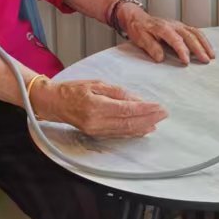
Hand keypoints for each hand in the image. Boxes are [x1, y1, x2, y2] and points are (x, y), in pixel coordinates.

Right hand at [34, 79, 166, 138]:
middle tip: (164, 114)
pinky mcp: (96, 134)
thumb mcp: (96, 84)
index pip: (127, 110)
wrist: (54, 103)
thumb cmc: (73, 90)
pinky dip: (133, 132)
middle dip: (149, 119)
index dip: (145, 109)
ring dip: (143, 127)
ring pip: (125, 131)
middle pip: (129, 123)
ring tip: (158, 121)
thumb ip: (118, 92)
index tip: (159, 107)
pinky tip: (143, 129)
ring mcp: (96, 130)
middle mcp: (97, 122)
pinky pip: (118, 134)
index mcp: (96, 106)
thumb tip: (137, 99)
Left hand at [121, 7, 214, 64]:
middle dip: (199, 49)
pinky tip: (208, 48)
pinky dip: (203, 40)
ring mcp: (179, 25)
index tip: (186, 62)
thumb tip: (161, 58)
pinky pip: (195, 32)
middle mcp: (174, 25)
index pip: (175, 40)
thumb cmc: (139, 29)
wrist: (138, 17)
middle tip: (206, 60)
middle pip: (190, 36)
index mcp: (163, 27)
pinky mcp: (182, 27)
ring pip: (196, 33)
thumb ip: (151, 47)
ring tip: (212, 56)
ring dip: (205, 44)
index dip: (182, 51)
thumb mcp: (140, 38)